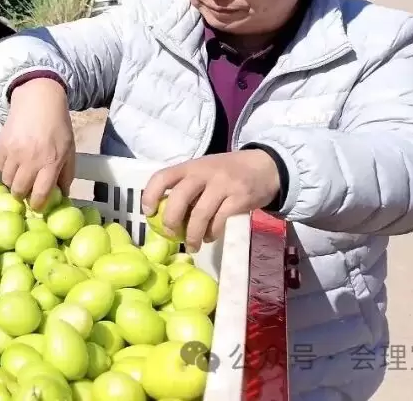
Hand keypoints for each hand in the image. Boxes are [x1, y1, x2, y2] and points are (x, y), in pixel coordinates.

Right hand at [0, 78, 75, 211]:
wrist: (38, 100)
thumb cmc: (58, 126)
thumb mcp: (69, 150)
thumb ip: (66, 174)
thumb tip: (63, 195)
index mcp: (51, 162)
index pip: (40, 193)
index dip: (37, 205)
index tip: (37, 206)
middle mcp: (31, 159)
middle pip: (19, 190)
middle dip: (22, 195)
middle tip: (26, 192)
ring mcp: (14, 152)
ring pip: (7, 180)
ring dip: (13, 183)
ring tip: (20, 177)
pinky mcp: (1, 145)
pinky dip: (5, 169)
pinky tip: (13, 163)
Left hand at [141, 150, 280, 251]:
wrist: (265, 166)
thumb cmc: (227, 172)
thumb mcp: (204, 170)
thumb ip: (186, 186)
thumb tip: (164, 214)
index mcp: (190, 166)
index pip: (162, 177)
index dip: (150, 195)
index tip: (148, 212)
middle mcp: (204, 173)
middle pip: (180, 197)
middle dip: (171, 220)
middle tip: (171, 235)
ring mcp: (223, 185)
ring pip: (200, 214)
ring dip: (193, 235)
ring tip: (192, 246)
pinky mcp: (240, 198)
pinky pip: (220, 221)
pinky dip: (212, 233)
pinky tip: (210, 238)